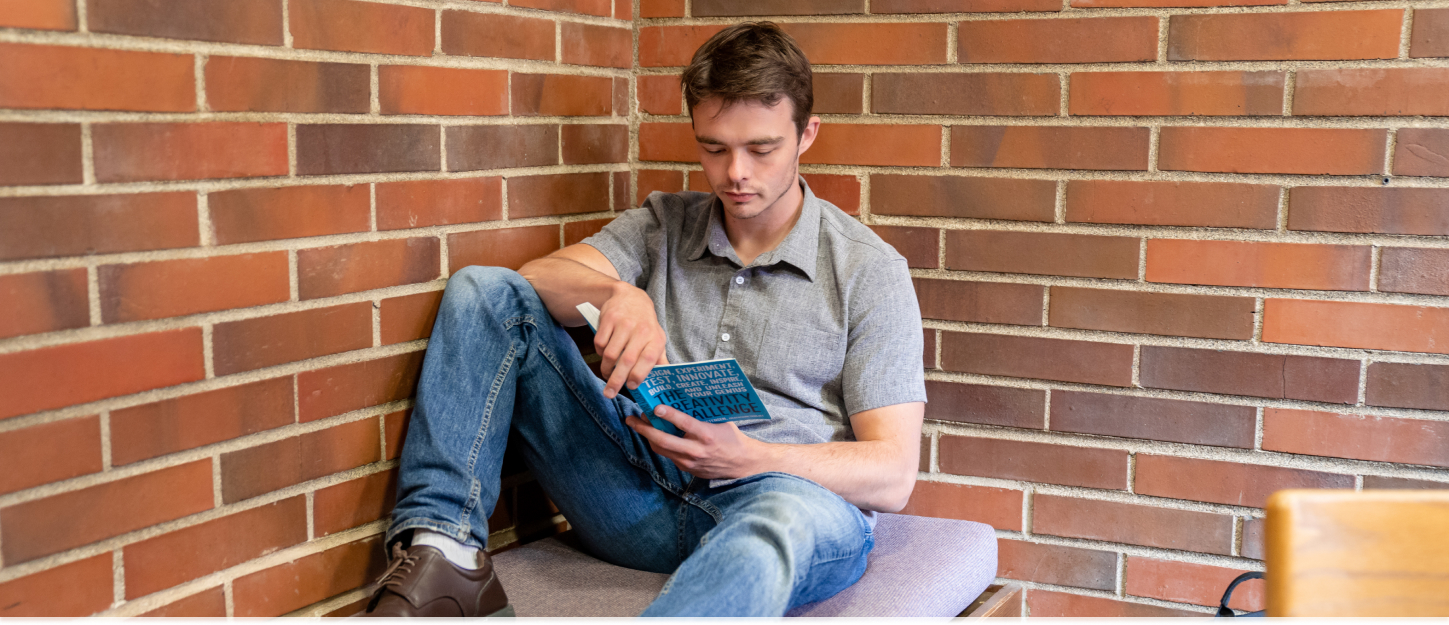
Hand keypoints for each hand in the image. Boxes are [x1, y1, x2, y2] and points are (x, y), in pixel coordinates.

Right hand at [595, 283, 667, 398]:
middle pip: (627, 361)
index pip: (649, 360)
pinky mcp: (608, 318)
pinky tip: (604, 354)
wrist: (630, 297)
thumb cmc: (645, 324)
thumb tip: (664, 383)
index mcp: (655, 338)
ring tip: (606, 374)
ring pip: (610, 354)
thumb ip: (659, 359)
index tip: (631, 387)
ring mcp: (624, 323)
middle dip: (617, 381)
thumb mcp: (657, 338)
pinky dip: (600, 353)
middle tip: (609, 394)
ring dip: (606, 368)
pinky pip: (600, 343)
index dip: (639, 375)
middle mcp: (641, 330)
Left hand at [625, 405, 763, 478]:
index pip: (684, 423)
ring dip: (647, 437)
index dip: (668, 415)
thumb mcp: (721, 422)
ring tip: (637, 425)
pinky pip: (668, 455)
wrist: (741, 465)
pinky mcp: (686, 468)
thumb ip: (702, 415)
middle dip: (644, 429)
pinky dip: (659, 444)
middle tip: (631, 419)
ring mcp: (689, 462)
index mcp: (707, 435)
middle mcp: (696, 450)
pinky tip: (653, 435)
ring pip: (661, 449)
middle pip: (663, 440)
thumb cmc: (732, 438)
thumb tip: (683, 400)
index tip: (655, 408)